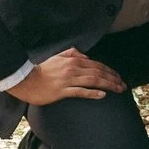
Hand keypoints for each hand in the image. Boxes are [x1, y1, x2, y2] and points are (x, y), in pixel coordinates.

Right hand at [9, 47, 125, 105]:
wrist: (26, 80)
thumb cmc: (42, 70)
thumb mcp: (58, 56)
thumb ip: (73, 53)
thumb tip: (86, 56)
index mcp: (74, 60)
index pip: (97, 65)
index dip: (110, 71)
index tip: (118, 77)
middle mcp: (73, 68)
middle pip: (99, 73)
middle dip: (113, 79)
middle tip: (123, 85)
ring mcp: (68, 80)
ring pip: (93, 81)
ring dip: (108, 85)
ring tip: (118, 89)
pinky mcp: (62, 91)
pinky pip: (80, 92)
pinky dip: (93, 93)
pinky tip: (102, 95)